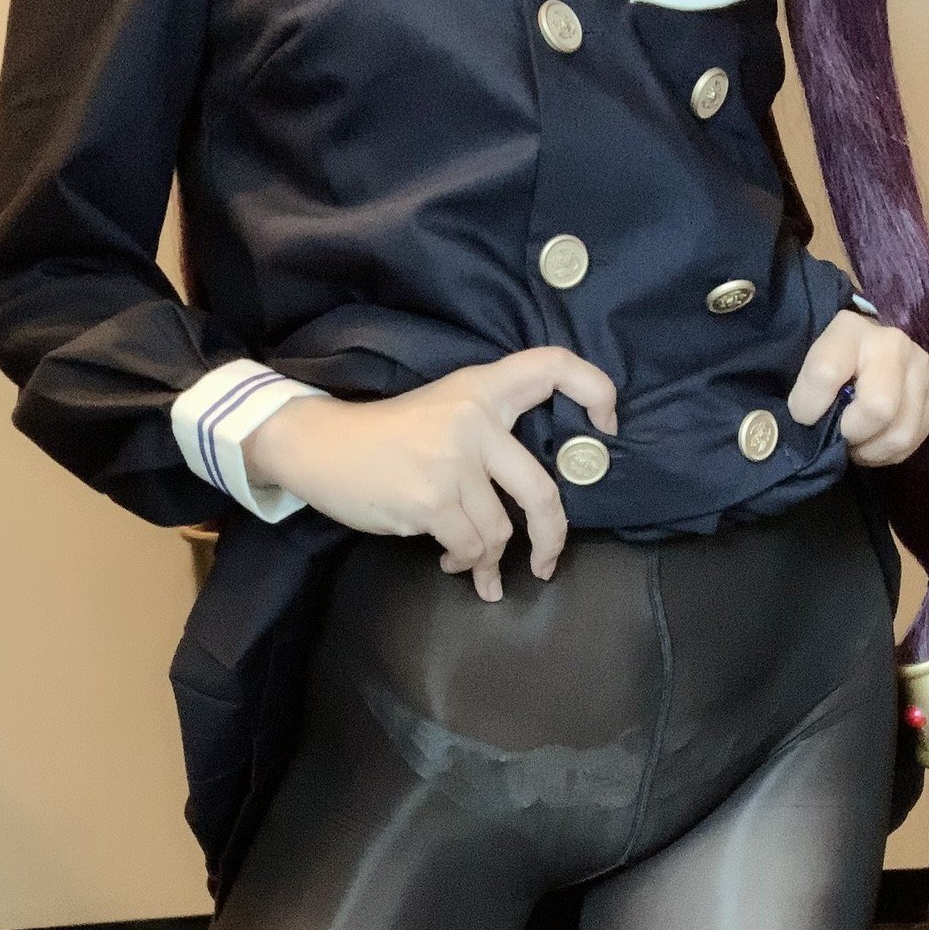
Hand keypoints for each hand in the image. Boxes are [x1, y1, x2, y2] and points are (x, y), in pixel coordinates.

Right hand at [241, 346, 617, 600]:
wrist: (320, 445)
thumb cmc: (386, 436)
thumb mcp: (443, 411)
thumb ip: (490, 439)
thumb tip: (530, 506)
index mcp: (481, 389)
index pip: (552, 366)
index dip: (595, 390)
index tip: (608, 425)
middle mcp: (475, 420)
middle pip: (541, 491)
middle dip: (551, 538)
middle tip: (545, 562)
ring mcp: (454, 461)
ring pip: (499, 531)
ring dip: (486, 558)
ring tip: (470, 563)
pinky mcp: (432, 499)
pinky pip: (470, 546)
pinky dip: (465, 563)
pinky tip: (451, 562)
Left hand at [786, 310, 928, 465]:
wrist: (861, 351)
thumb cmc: (826, 366)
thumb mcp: (803, 369)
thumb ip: (800, 395)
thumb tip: (796, 431)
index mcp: (849, 330)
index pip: (826, 374)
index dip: (808, 407)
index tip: (803, 415)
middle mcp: (892, 343)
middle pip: (879, 408)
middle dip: (852, 433)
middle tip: (840, 434)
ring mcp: (921, 366)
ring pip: (900, 432)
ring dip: (871, 449)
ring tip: (856, 441)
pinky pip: (915, 439)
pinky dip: (890, 451)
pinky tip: (875, 440)